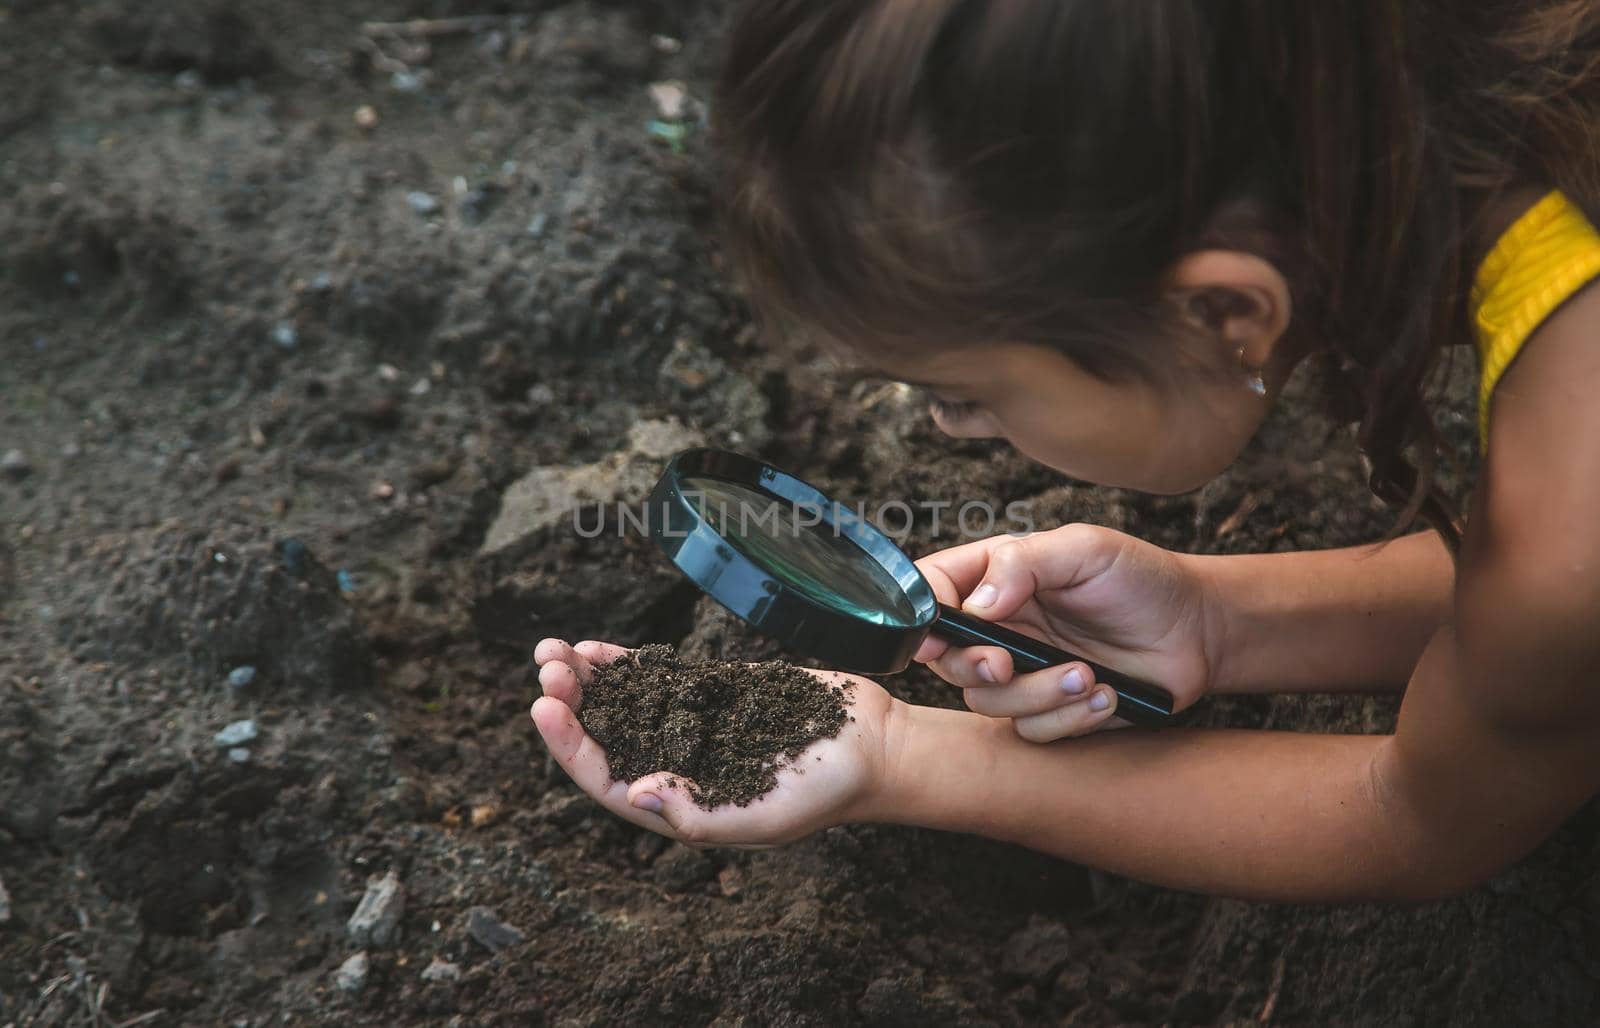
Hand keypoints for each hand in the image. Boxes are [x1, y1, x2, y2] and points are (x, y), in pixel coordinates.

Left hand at [530, 638, 899, 846]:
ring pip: (620, 704)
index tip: (545, 706)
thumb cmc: (823, 792)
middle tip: (547, 666)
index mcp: (678, 808)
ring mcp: (688, 729)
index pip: (606, 781)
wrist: (871, 746)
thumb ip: (700, 814)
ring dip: (584, 680)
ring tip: (551, 649)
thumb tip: (634, 794)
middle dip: (569, 703)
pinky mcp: (708, 695)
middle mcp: (673, 769)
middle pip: (603, 738)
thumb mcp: (764, 815)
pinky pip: (652, 680)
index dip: (570, 745)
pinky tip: (592, 648)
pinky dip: (621, 665)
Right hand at [916, 524, 1216, 740]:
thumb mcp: (1083, 550)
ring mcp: (1025, 672)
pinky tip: (1107, 695)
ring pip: (989, 704)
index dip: (922, 618)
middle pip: (949, 660)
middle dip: (974, 668)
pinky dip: (1068, 719)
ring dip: (1036, 695)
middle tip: (1006, 664)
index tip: (936, 638)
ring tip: (1087, 675)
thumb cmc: (1141, 578)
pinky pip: (1033, 731)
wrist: (1198, 630)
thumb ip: (1023, 564)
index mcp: (998, 580)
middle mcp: (1003, 628)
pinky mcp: (1053, 709)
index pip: (935, 593)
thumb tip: (974, 603)